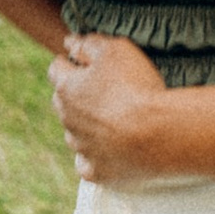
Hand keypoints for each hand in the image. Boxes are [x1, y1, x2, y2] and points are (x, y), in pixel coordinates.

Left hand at [49, 30, 177, 187]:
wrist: (158, 134)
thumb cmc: (136, 87)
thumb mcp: (115, 50)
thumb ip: (89, 44)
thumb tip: (69, 41)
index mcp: (67, 88)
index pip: (56, 70)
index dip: (68, 62)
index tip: (78, 59)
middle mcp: (67, 120)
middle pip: (63, 103)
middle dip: (75, 95)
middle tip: (100, 90)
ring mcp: (82, 148)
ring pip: (75, 135)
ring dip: (86, 127)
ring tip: (111, 121)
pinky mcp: (98, 172)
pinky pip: (88, 165)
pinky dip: (95, 158)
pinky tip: (108, 152)